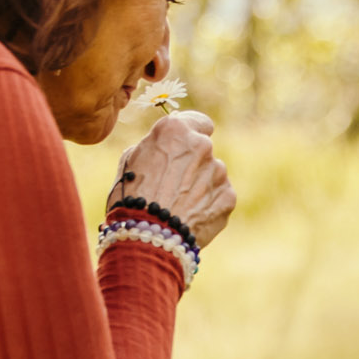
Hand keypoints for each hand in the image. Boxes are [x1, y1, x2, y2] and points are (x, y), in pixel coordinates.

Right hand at [111, 110, 234, 249]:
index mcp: (175, 130)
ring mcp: (218, 171)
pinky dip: (208, 205)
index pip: (198, 121)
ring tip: (178, 207)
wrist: (148, 237)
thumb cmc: (130, 199)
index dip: (191, 135)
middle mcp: (202, 145)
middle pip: (204, 150)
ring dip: (200, 186)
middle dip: (193, 164)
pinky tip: (189, 218)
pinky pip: (219, 196)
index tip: (186, 147)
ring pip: (212, 174)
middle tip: (174, 185)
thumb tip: (165, 147)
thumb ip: (155, 147)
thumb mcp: (130, 162)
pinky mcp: (228, 197)